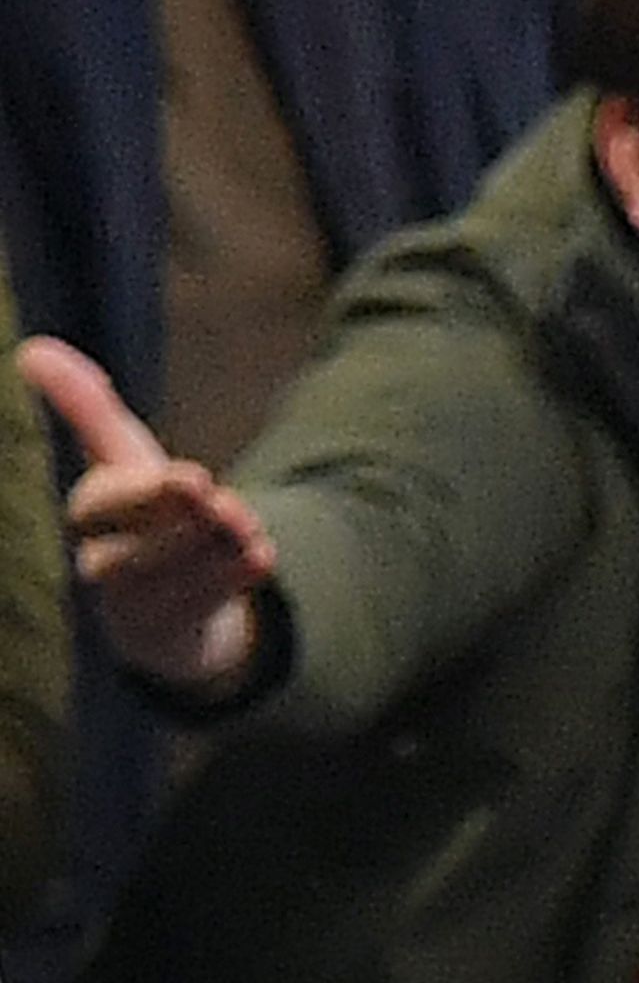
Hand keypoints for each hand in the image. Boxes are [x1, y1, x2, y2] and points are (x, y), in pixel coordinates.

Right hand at [19, 335, 275, 701]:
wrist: (158, 594)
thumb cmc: (137, 511)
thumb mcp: (119, 454)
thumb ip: (85, 407)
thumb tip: (32, 349)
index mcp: (88, 515)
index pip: (104, 506)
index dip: (148, 494)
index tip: (196, 475)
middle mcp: (102, 563)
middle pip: (136, 549)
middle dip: (184, 523)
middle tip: (220, 497)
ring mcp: (133, 605)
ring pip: (172, 580)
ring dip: (214, 551)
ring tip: (248, 527)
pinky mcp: (168, 632)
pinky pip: (202, 608)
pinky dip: (234, 580)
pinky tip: (263, 557)